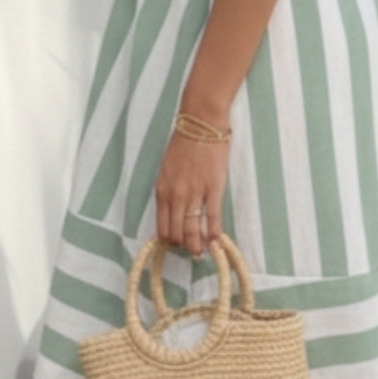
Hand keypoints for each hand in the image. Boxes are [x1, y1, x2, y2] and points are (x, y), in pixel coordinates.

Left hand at [155, 131, 230, 258]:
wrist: (201, 123)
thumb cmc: (183, 142)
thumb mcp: (166, 168)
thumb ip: (168, 189)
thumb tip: (172, 209)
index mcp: (162, 190)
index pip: (162, 225)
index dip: (168, 239)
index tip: (174, 245)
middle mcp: (175, 195)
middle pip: (176, 231)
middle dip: (182, 245)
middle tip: (189, 251)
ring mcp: (194, 193)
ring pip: (192, 229)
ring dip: (196, 245)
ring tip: (199, 254)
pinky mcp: (213, 188)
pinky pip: (212, 217)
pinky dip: (213, 233)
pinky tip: (215, 243)